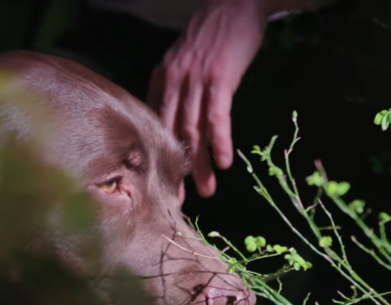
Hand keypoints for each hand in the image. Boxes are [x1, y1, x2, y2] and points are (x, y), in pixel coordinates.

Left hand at [147, 0, 267, 196]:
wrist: (235, 2)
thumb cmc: (211, 33)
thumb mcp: (181, 59)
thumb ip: (174, 87)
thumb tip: (172, 120)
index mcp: (161, 79)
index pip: (155, 124)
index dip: (157, 155)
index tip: (159, 181)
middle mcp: (173, 82)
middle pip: (170, 134)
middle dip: (172, 170)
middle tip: (175, 200)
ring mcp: (195, 80)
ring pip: (194, 131)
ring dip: (200, 164)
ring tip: (205, 192)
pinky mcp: (220, 78)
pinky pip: (217, 116)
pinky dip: (219, 141)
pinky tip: (223, 163)